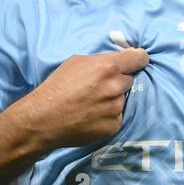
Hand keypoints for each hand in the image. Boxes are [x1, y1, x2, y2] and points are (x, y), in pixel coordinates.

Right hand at [20, 48, 149, 148]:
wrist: (43, 119)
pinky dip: (108, 117)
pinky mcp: (113, 126)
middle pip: (129, 80)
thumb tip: (121, 58)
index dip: (138, 59)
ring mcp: (116, 108)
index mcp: (108, 67)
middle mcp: (115, 87)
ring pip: (122, 100)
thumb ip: (101, 60)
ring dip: (112, 100)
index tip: (136, 62)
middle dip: (118, 82)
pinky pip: (117, 117)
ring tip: (92, 104)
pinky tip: (92, 117)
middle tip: (99, 88)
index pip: (139, 58)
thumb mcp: (76, 62)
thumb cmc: (57, 87)